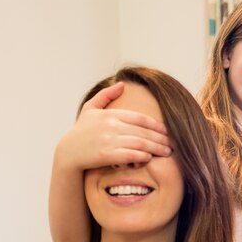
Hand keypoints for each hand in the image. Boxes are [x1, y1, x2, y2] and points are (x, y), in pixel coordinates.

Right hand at [55, 82, 171, 171]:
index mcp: (110, 114)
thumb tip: (121, 84)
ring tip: (167, 152)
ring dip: (156, 148)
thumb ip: (106, 95)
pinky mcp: (106, 155)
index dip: (156, 125)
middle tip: (173, 143)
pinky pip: (129, 155)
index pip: (140, 118)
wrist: (67, 152)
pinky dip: (141, 156)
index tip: (167, 130)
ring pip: (139, 143)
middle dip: (161, 138)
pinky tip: (149, 158)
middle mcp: (111, 126)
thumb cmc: (81, 131)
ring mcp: (109, 140)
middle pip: (143, 131)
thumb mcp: (90, 109)